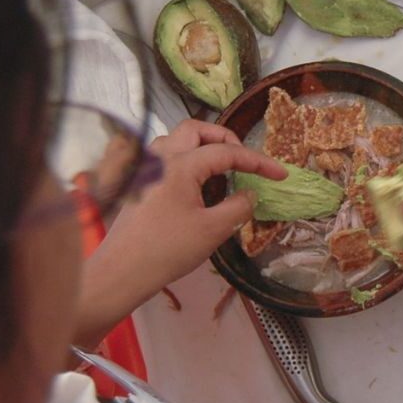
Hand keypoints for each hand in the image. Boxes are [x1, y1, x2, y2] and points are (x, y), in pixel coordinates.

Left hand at [76, 120, 284, 346]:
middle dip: (226, 139)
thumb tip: (250, 194)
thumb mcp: (214, 230)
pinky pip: (166, 157)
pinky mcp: (139, 184)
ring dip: (203, 146)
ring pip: (177, 140)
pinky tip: (198, 185)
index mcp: (181, 164)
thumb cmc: (168, 249)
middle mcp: (161, 158)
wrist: (122, 272)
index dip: (259, 161)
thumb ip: (239, 206)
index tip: (281, 174)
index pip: (228, 152)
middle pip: (197, 130)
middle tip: (244, 161)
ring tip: (222, 169)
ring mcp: (145, 169)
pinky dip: (188, 160)